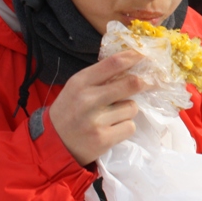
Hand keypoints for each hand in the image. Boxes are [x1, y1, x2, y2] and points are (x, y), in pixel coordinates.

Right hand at [49, 50, 146, 166]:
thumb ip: (102, 75)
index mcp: (81, 82)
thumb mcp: (78, 86)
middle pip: (131, 83)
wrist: (52, 144)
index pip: (114, 63)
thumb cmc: (70, 110)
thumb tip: (133, 61)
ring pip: (132, 107)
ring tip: (113, 115)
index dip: (135, 57)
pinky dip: (125, 127)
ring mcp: (95, 121)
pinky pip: (130, 127)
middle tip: (149, 83)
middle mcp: (88, 100)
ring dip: (128, 109)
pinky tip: (112, 129)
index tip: (146, 56)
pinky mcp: (103, 140)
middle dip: (144, 82)